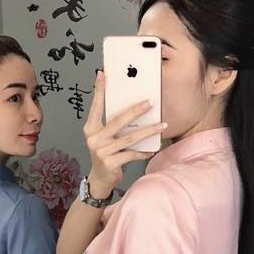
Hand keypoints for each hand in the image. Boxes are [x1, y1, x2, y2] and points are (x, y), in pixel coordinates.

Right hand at [83, 70, 166, 198]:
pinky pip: (132, 154)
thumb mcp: (104, 138)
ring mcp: (102, 151)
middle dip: (135, 110)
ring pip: (130, 138)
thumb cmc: (105, 155)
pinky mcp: (111, 163)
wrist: (100, 179)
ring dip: (148, 131)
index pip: (96, 106)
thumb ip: (112, 125)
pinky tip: (152, 149)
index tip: (103, 74)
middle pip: (118, 121)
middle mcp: (94, 139)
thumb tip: (133, 108)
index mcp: (91, 129)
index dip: (99, 90)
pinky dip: (143, 152)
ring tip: (162, 125)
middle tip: (150, 102)